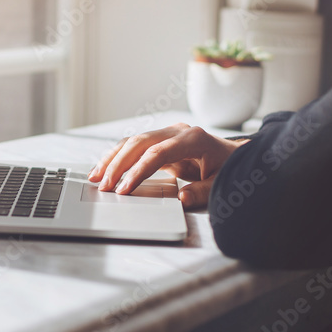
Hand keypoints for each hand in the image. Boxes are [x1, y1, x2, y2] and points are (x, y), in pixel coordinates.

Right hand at [88, 124, 248, 208]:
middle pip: (139, 143)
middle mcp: (177, 131)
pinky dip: (118, 157)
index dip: (138, 171)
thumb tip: (182, 200)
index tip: (124, 189)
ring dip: (112, 159)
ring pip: (133, 141)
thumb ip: (203, 191)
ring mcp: (168, 134)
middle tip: (104, 186)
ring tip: (96, 177)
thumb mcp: (221, 182)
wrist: (236, 156)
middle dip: (118, 165)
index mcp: (193, 139)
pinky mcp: (161, 141)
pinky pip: (135, 146)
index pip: (158, 153)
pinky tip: (104, 168)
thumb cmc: (230, 168)